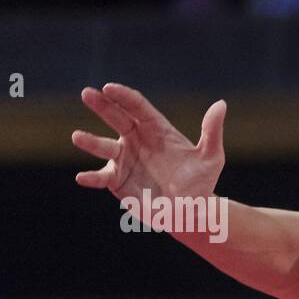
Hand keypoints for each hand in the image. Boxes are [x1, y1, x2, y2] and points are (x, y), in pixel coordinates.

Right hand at [72, 83, 226, 231]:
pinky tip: (82, 177)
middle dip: (102, 106)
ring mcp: (124, 160)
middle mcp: (136, 140)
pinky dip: (92, 178)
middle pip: (116, 118)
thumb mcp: (211, 158)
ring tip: (77, 137)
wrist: (191, 210)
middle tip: (87, 93)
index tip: (109, 88)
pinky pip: (102, 177)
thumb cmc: (201, 182)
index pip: (137, 107)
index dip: (124, 97)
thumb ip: (212, 132)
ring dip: (91, 142)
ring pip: (104, 147)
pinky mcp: (117, 181)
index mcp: (156, 130)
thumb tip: (221, 104)